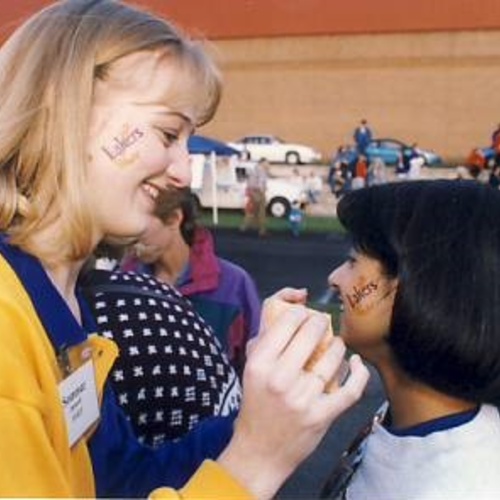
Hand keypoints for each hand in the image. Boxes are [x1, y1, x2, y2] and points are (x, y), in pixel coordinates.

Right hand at [218, 289, 368, 498]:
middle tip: (322, 324)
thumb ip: (265, 343)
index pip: (287, 322)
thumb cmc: (255, 406)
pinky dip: (359, 373)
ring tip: (335, 346)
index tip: (305, 314)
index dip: (300, 312)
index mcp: (260, 363)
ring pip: (333, 357)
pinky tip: (356, 363)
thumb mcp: (250, 370)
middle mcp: (280, 378)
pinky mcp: (322, 415)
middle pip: (311, 333)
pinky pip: (351, 389)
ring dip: (338, 346)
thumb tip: (289, 313)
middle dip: (321, 322)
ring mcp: (303, 397)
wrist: (259, 452)